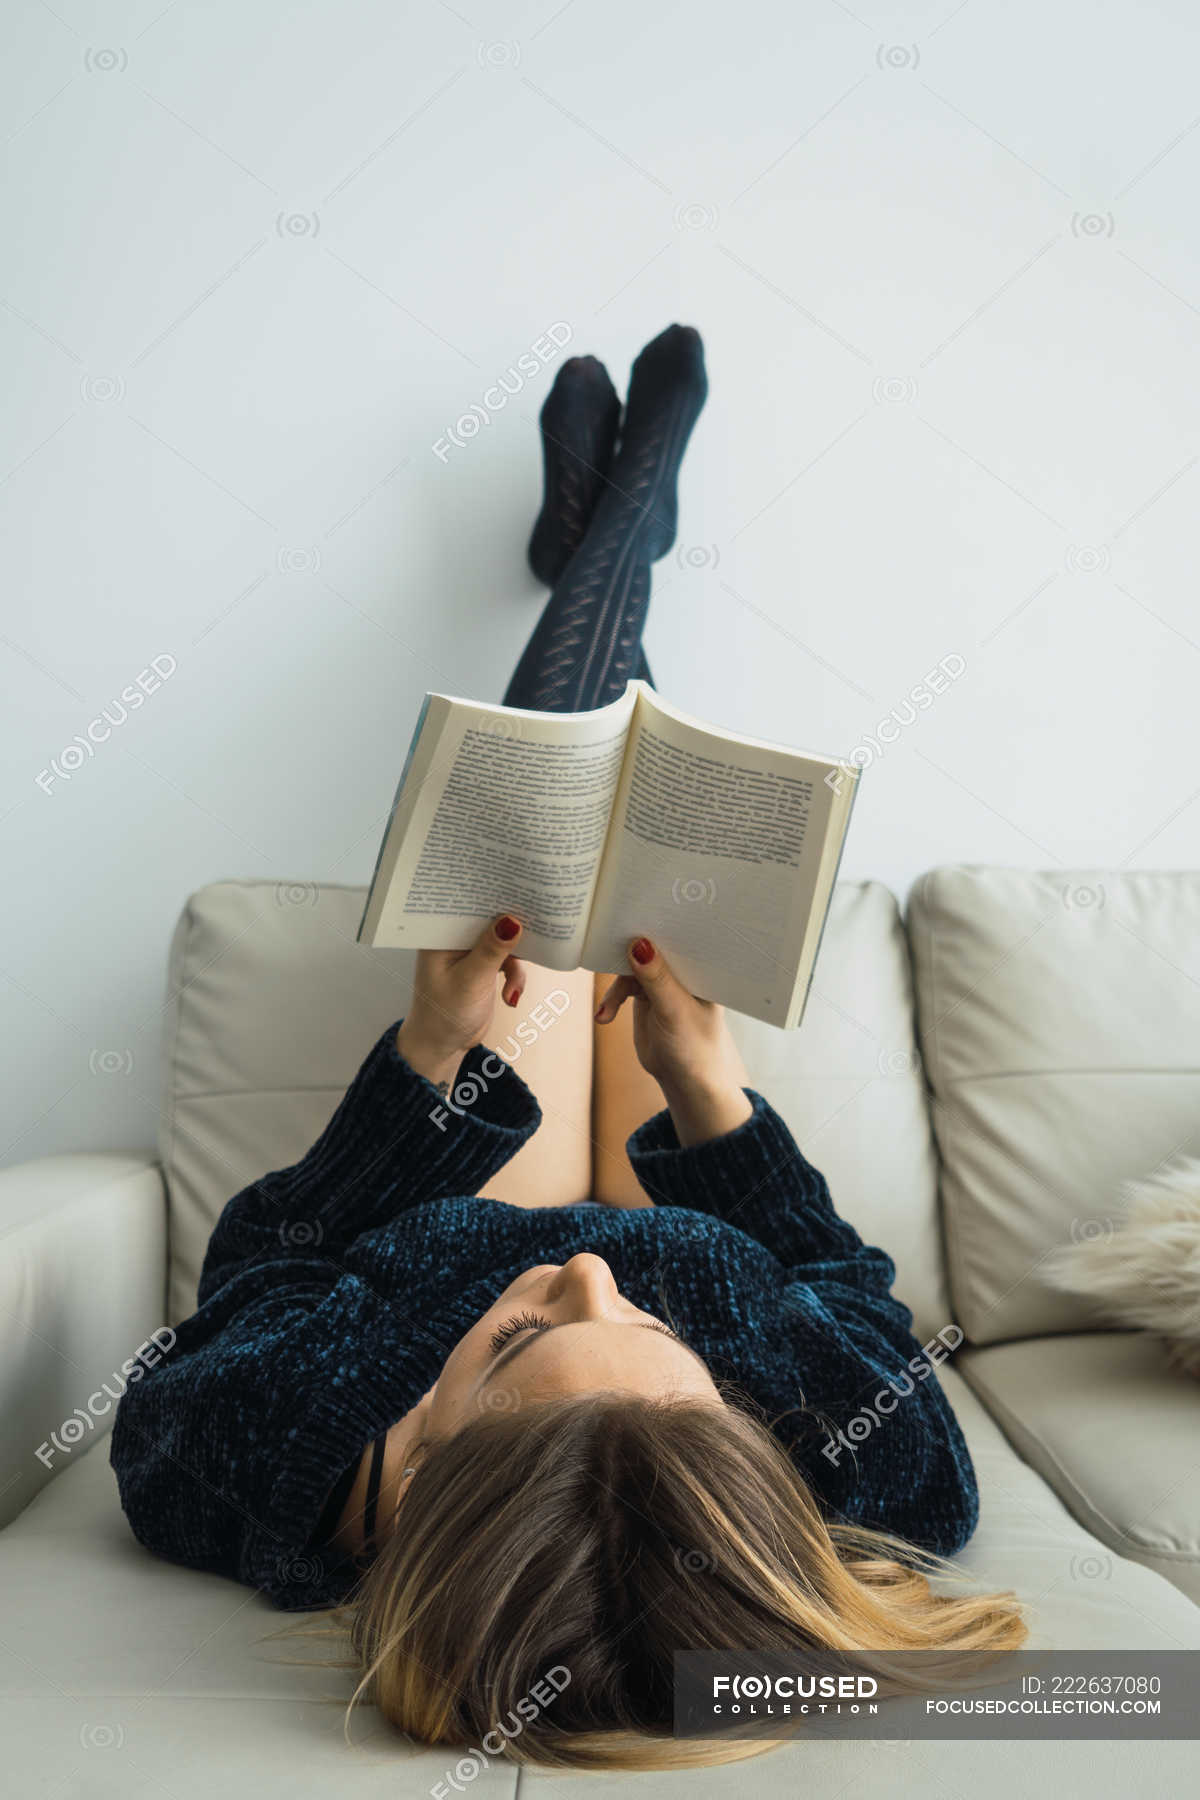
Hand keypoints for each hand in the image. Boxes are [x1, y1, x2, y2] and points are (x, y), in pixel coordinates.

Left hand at [395, 915, 525, 1088]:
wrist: (443, 1046)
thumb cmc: (443, 1015)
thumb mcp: (469, 982)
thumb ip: (491, 951)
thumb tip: (512, 921)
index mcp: (441, 935)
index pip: (468, 906)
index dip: (491, 898)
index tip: (518, 894)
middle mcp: (455, 939)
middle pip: (490, 920)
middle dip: (511, 929)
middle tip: (534, 933)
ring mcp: (471, 952)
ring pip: (504, 940)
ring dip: (515, 962)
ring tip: (512, 987)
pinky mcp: (485, 966)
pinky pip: (509, 960)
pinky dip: (515, 977)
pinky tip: (511, 997)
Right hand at [594, 938, 751, 1145]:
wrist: (682, 1080)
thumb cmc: (693, 1047)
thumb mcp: (674, 1011)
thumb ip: (656, 978)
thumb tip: (638, 944)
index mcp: (702, 968)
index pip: (682, 936)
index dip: (661, 922)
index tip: (636, 911)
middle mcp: (684, 969)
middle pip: (654, 946)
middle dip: (631, 947)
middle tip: (606, 944)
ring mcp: (664, 981)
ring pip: (632, 966)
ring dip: (615, 987)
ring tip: (606, 1012)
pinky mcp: (646, 994)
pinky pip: (623, 986)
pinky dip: (612, 1000)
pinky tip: (603, 1018)